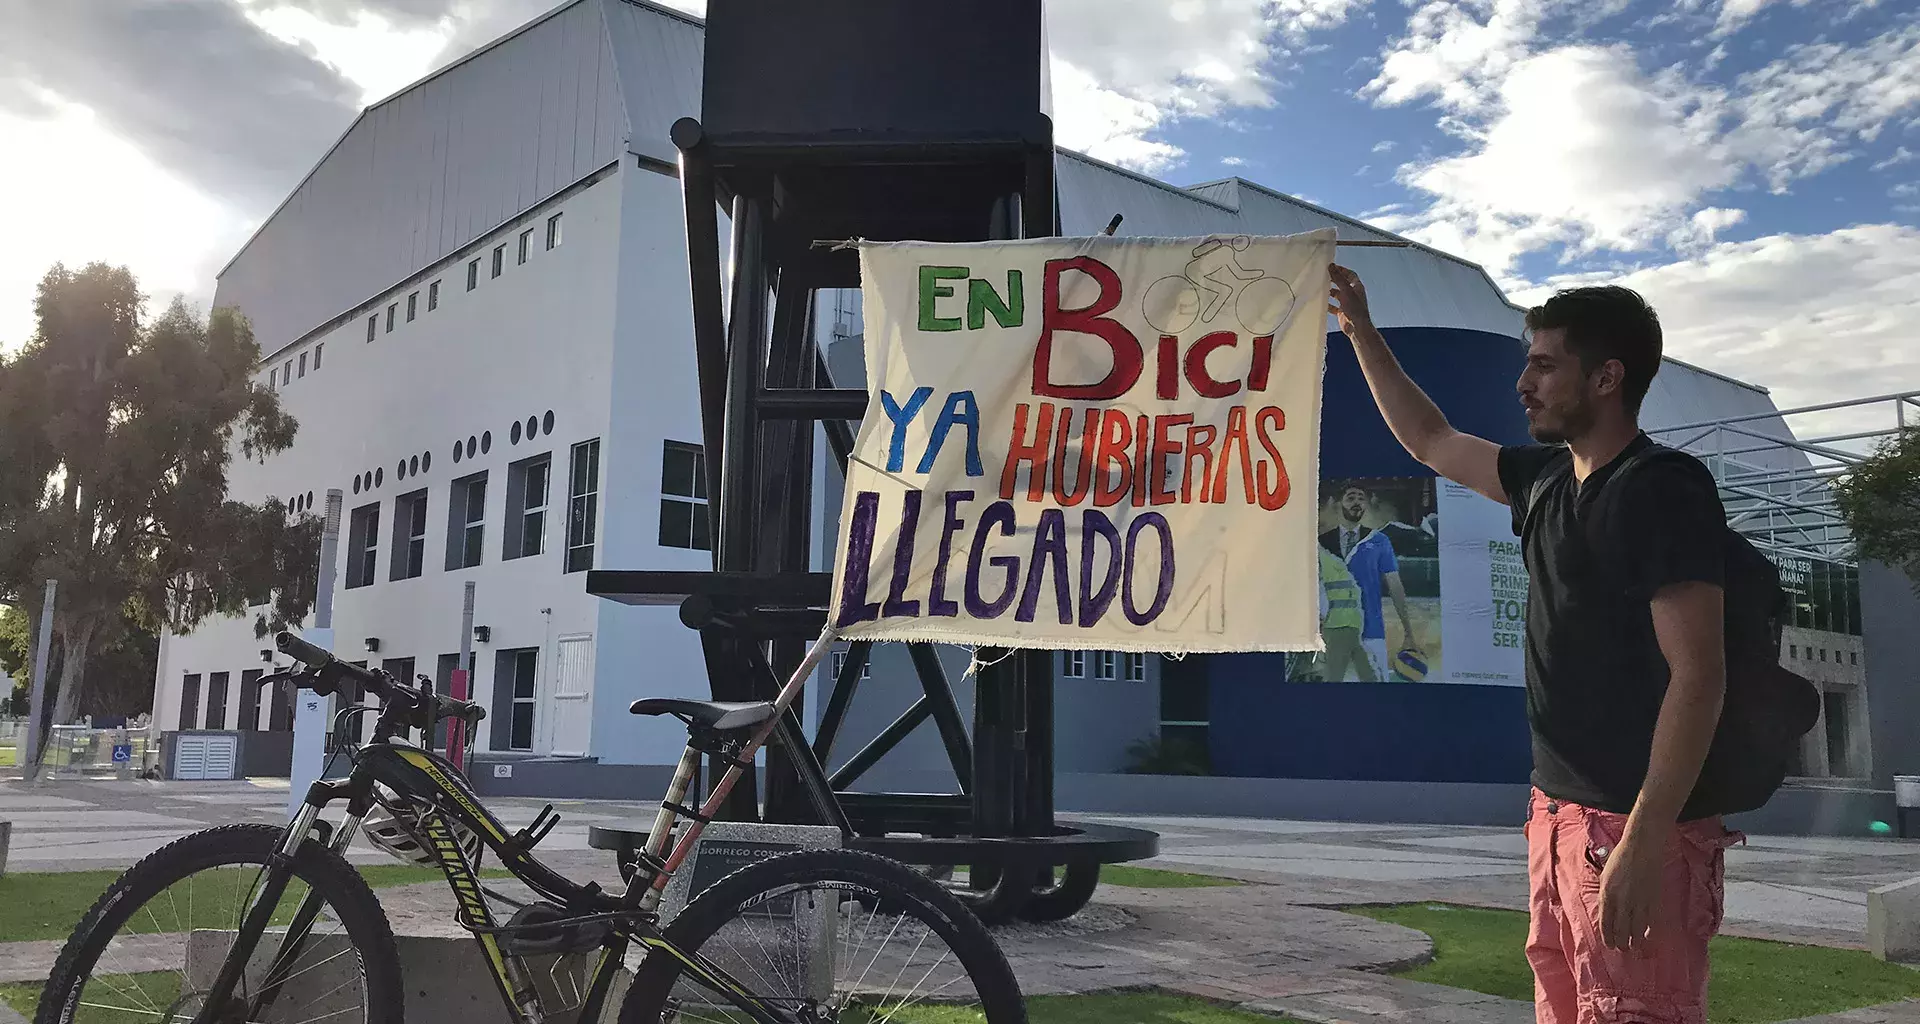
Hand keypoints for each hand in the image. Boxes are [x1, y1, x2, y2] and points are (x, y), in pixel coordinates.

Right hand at [1328, 263, 1375, 336]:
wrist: (1357, 327)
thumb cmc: (1355, 308)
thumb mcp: (1346, 290)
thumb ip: (1338, 278)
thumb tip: (1331, 266)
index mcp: (1357, 287)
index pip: (1350, 275)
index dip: (1342, 270)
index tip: (1332, 267)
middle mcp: (1353, 294)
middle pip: (1343, 283)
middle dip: (1334, 280)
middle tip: (1325, 276)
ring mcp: (1347, 303)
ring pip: (1337, 294)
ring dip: (1330, 291)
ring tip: (1322, 288)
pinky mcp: (1342, 312)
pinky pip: (1333, 306)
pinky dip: (1328, 304)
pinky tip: (1322, 303)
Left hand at [1596, 832, 1664, 952]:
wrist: (1642, 845)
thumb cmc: (1622, 856)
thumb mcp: (1606, 874)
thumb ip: (1606, 892)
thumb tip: (1607, 907)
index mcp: (1607, 893)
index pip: (1605, 923)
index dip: (1607, 937)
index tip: (1609, 945)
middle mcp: (1621, 901)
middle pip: (1620, 930)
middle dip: (1621, 943)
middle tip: (1622, 950)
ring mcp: (1638, 901)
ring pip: (1636, 929)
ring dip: (1635, 942)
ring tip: (1634, 948)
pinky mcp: (1653, 899)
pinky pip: (1650, 921)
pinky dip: (1648, 932)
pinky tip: (1647, 937)